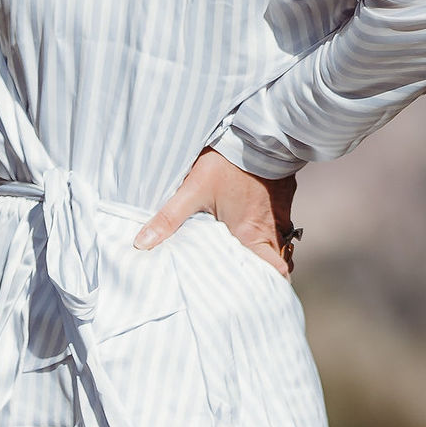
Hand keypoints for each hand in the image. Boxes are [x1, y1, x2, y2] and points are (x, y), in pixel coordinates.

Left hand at [136, 148, 297, 273]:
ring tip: (248, 259)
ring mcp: (280, 213)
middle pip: (279, 263)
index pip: (274, 273)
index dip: (270, 287)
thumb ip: (169, 218)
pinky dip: (270, 231)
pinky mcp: (283, 198)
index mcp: (251, 235)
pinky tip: (253, 227)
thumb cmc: (228, 162)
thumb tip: (142, 243)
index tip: (257, 295)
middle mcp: (270, 229)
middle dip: (267, 274)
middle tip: (249, 281)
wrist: (260, 132)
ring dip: (268, 253)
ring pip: (281, 244)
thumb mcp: (193, 189)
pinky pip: (281, 223)